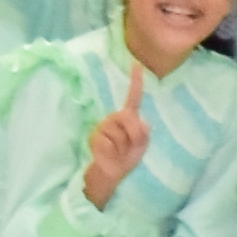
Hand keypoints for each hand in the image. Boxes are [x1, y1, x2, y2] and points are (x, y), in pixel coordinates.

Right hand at [81, 72, 153, 203]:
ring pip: (120, 132)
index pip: (133, 96)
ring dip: (123, 145)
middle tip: (130, 147)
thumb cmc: (127, 156)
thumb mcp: (141, 143)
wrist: (112, 172)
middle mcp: (114, 117)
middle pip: (129, 118)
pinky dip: (114, 151)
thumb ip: (141, 130)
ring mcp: (103, 125)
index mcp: (128, 116)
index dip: (135, 80)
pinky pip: (110, 141)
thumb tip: (133, 121)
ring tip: (119, 151)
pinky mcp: (95, 136)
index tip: (136, 64)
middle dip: (134, 135)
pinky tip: (110, 154)